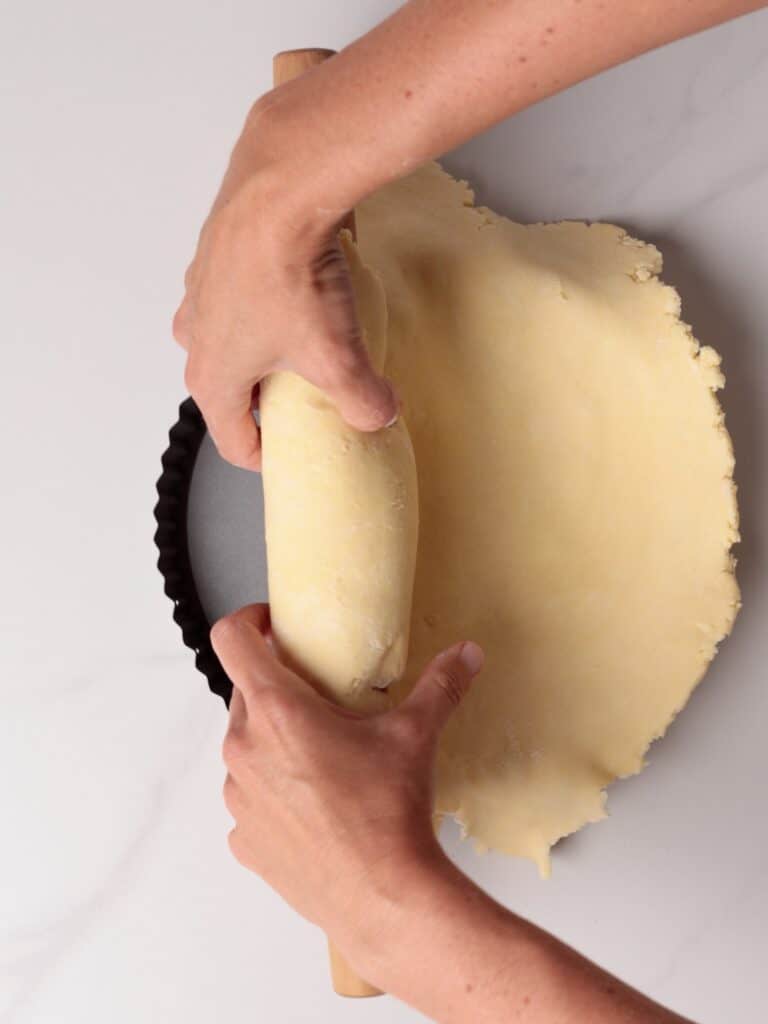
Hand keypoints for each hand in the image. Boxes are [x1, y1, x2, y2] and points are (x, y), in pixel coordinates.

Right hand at [172, 109, 396, 471]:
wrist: (282, 185)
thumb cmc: (291, 276)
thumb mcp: (338, 358)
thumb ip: (361, 401)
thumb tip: (378, 414)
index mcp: (213, 375)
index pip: (232, 440)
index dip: (266, 456)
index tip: (293, 455)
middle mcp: (195, 335)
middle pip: (230, 388)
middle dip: (268, 398)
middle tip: (307, 397)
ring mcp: (200, 290)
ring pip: (229, 337)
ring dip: (262, 346)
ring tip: (305, 340)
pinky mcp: (215, 251)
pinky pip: (237, 291)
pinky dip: (262, 300)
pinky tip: (298, 290)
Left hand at [212, 603, 483, 951]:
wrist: (383, 899)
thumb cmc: (388, 813)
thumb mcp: (416, 735)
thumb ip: (440, 684)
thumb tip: (466, 654)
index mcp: (277, 712)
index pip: (231, 640)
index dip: (248, 622)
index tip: (272, 626)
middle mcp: (245, 749)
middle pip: (245, 693)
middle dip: (277, 688)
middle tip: (318, 699)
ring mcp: (239, 797)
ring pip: (246, 747)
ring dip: (273, 742)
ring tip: (320, 758)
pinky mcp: (245, 839)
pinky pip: (251, 798)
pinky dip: (273, 792)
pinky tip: (313, 806)